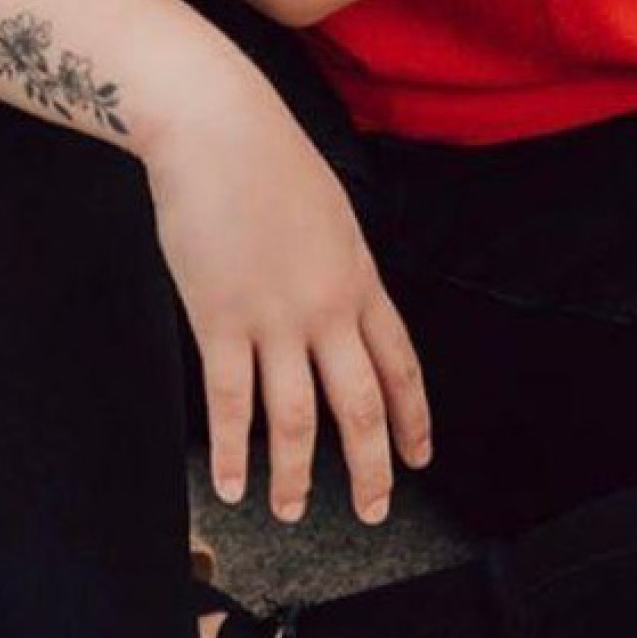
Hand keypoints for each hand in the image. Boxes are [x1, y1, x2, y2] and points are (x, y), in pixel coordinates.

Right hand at [143, 72, 432, 525]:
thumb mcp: (330, 215)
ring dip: (296, 475)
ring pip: (298, 420)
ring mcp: (275, 317)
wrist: (217, 126)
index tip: (418, 459)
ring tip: (290, 510)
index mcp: (360, 279)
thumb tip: (341, 305)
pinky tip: (231, 487)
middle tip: (372, 511)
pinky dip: (233, 453)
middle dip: (371, 466)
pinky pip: (232, 404)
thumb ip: (340, 268)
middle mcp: (328, 307)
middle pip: (362, 405)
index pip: (400, 364)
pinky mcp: (221, 319)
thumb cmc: (267, 160)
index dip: (412, 418)